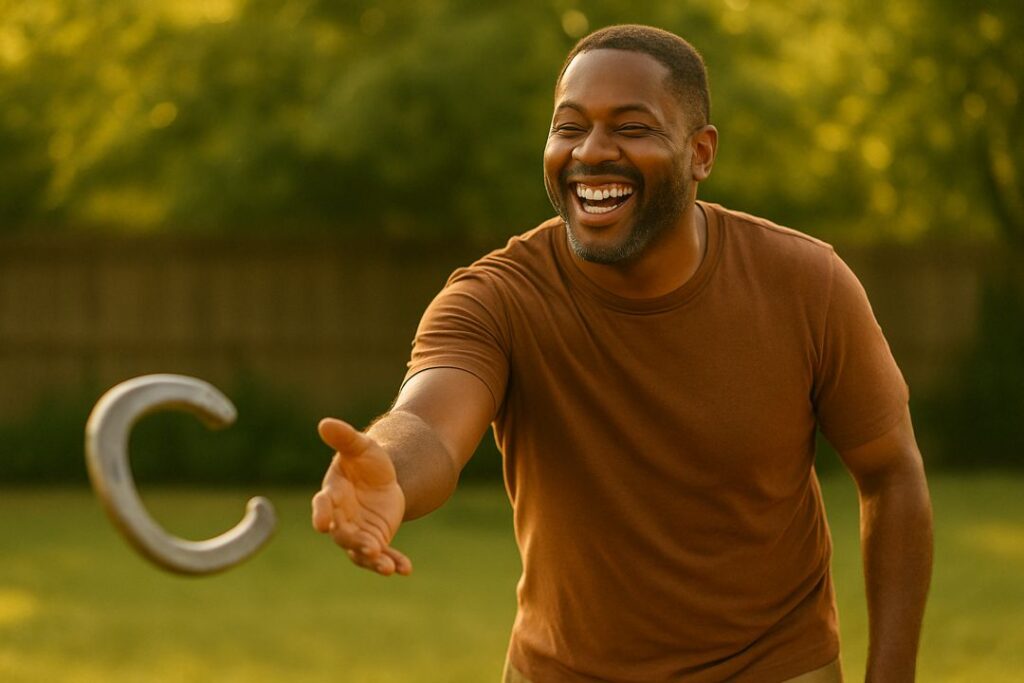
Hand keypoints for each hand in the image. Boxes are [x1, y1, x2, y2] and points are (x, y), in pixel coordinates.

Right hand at [311, 418, 411, 575]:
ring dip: (373, 559)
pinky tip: (406, 569)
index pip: (322, 506)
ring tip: (387, 568)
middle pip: (343, 535)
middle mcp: (341, 518)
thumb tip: (324, 422)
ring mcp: (358, 532)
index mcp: (332, 494)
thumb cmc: (366, 460)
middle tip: (369, 548)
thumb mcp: (361, 447)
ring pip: (361, 551)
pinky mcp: (375, 540)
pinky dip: (393, 562)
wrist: (383, 478)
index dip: (321, 514)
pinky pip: (382, 555)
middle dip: (354, 542)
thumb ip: (344, 438)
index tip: (321, 524)